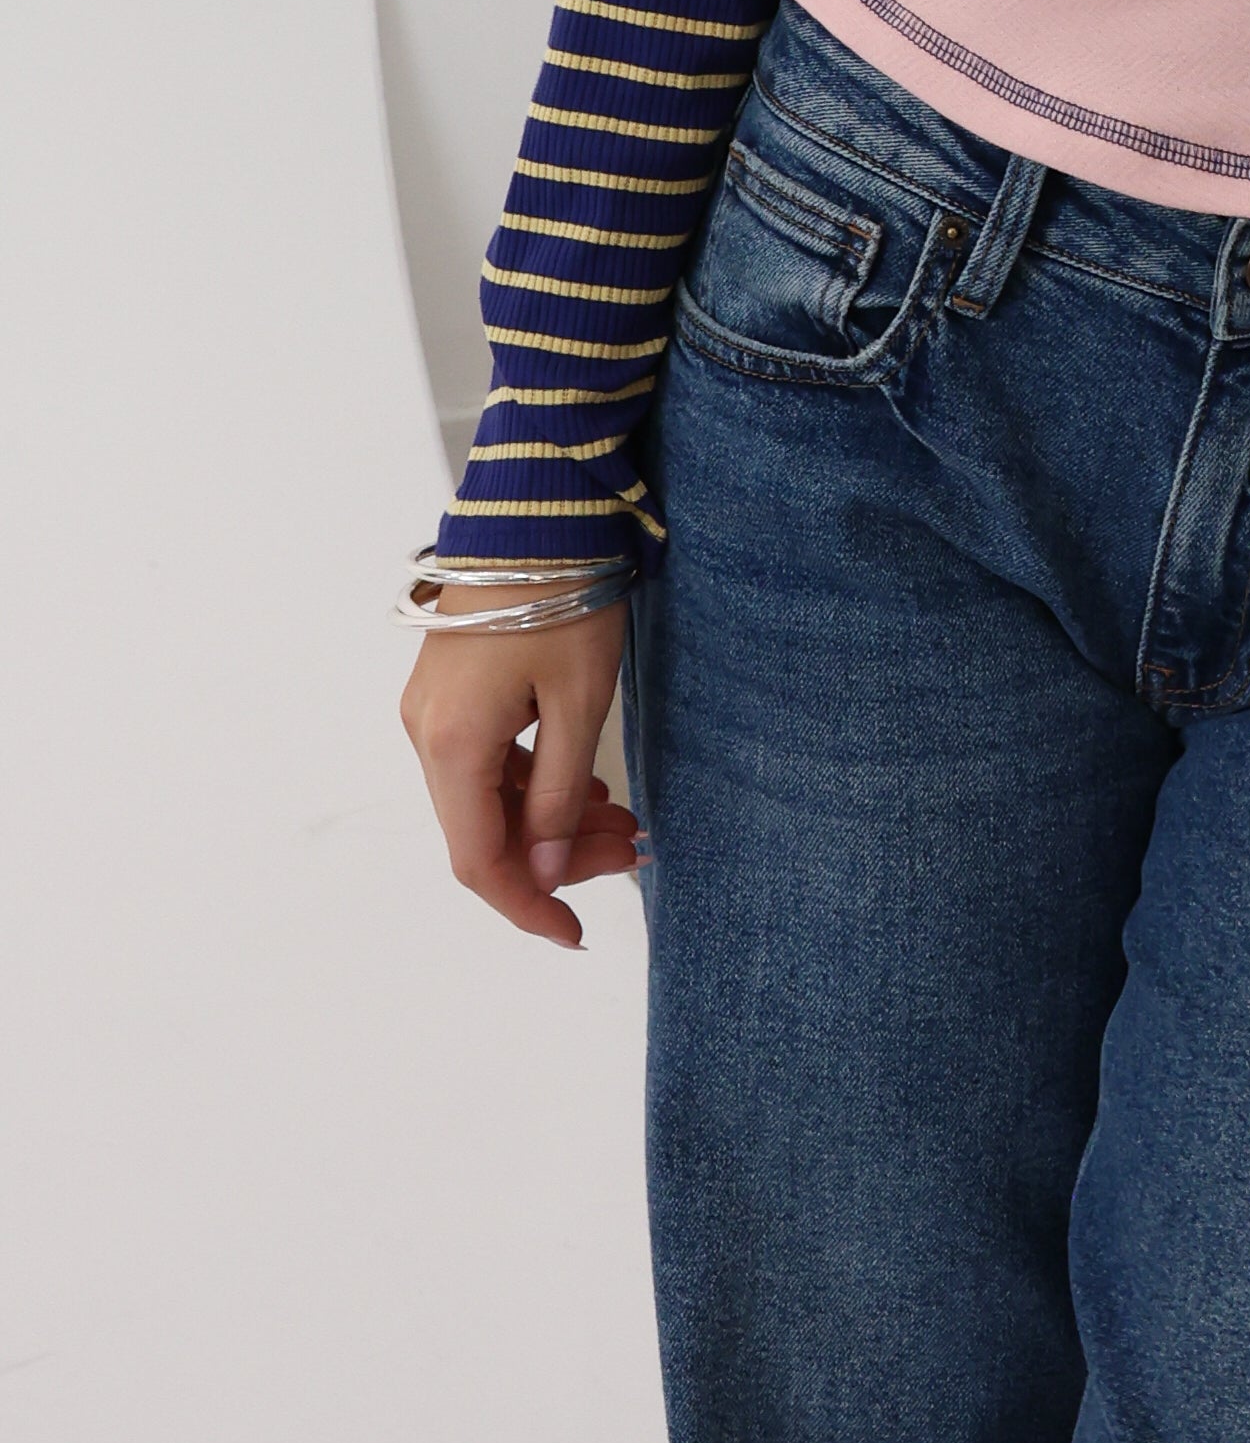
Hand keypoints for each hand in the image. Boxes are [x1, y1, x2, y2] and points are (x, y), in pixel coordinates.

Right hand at [401, 602, 636, 950]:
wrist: (537, 510)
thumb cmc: (564, 597)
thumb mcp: (580, 703)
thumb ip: (559, 796)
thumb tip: (546, 873)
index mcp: (453, 746)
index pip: (480, 860)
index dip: (527, 905)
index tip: (574, 933)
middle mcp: (427, 734)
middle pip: (485, 830)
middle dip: (556, 856)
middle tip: (629, 853)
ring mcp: (433, 711)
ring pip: (488, 796)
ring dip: (549, 818)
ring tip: (621, 820)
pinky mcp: (450, 689)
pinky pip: (486, 760)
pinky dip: (533, 781)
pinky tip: (584, 782)